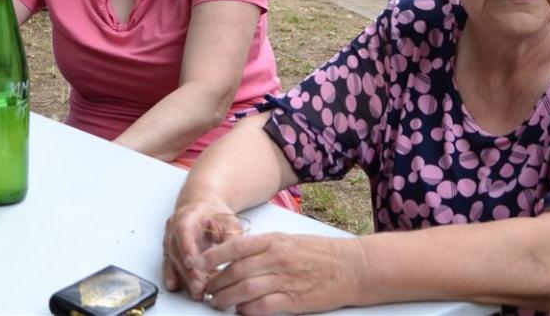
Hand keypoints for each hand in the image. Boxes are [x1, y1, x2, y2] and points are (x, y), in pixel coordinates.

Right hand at [162, 199, 236, 298]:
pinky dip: (174, 276)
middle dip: (188, 271)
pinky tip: (175, 286)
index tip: (191, 263)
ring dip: (184, 278)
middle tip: (199, 287)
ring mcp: (170, 240)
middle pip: (177, 250)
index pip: (183, 229)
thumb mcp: (229, 222)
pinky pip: (170, 265)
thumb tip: (234, 258)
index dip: (186, 246)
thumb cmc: (216, 215)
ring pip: (173, 260)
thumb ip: (230, 238)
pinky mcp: (170, 252)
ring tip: (197, 293)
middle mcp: (174, 227)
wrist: (202, 208)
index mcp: (188, 215)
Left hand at [197, 233, 363, 313]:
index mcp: (273, 241)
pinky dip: (248, 310)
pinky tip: (240, 311)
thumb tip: (237, 257)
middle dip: (215, 281)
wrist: (352, 267)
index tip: (197, 263)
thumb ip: (263, 248)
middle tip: (204, 288)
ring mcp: (285, 280)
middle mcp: (276, 258)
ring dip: (226, 298)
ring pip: (245, 289)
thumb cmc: (321, 253)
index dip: (213, 256)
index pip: (235, 246)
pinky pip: (264, 306)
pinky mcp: (294, 300)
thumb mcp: (289, 240)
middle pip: (235, 271)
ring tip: (216, 302)